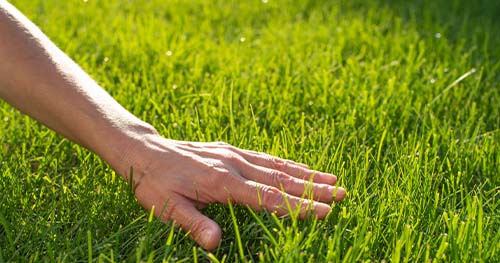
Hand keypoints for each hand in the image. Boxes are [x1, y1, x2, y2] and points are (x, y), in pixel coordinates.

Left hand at [119, 134, 345, 249]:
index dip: (298, 207)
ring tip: (332, 178)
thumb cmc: (154, 183)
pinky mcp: (229, 150)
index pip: (268, 197)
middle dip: (314, 188)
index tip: (326, 211)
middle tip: (343, 193)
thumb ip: (193, 224)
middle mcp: (233, 165)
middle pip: (280, 179)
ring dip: (306, 173)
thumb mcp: (166, 208)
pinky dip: (286, 163)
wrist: (144, 151)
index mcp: (221, 182)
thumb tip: (215, 245)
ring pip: (276, 165)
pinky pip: (264, 157)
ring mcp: (233, 154)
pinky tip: (298, 168)